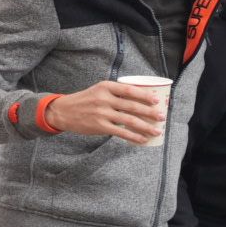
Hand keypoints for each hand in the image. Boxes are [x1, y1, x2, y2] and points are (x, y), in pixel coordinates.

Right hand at [46, 80, 166, 142]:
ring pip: (129, 120)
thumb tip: (141, 99)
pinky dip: (134, 136)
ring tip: (157, 131)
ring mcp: (102, 113)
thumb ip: (116, 93)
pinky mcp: (99, 126)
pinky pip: (121, 132)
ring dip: (145, 126)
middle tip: (162, 117)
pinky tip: (142, 139)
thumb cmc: (85, 100)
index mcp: (105, 86)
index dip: (144, 95)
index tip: (156, 100)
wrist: (63, 111)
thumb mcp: (99, 90)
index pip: (129, 90)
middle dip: (150, 112)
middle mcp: (104, 99)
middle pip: (132, 106)